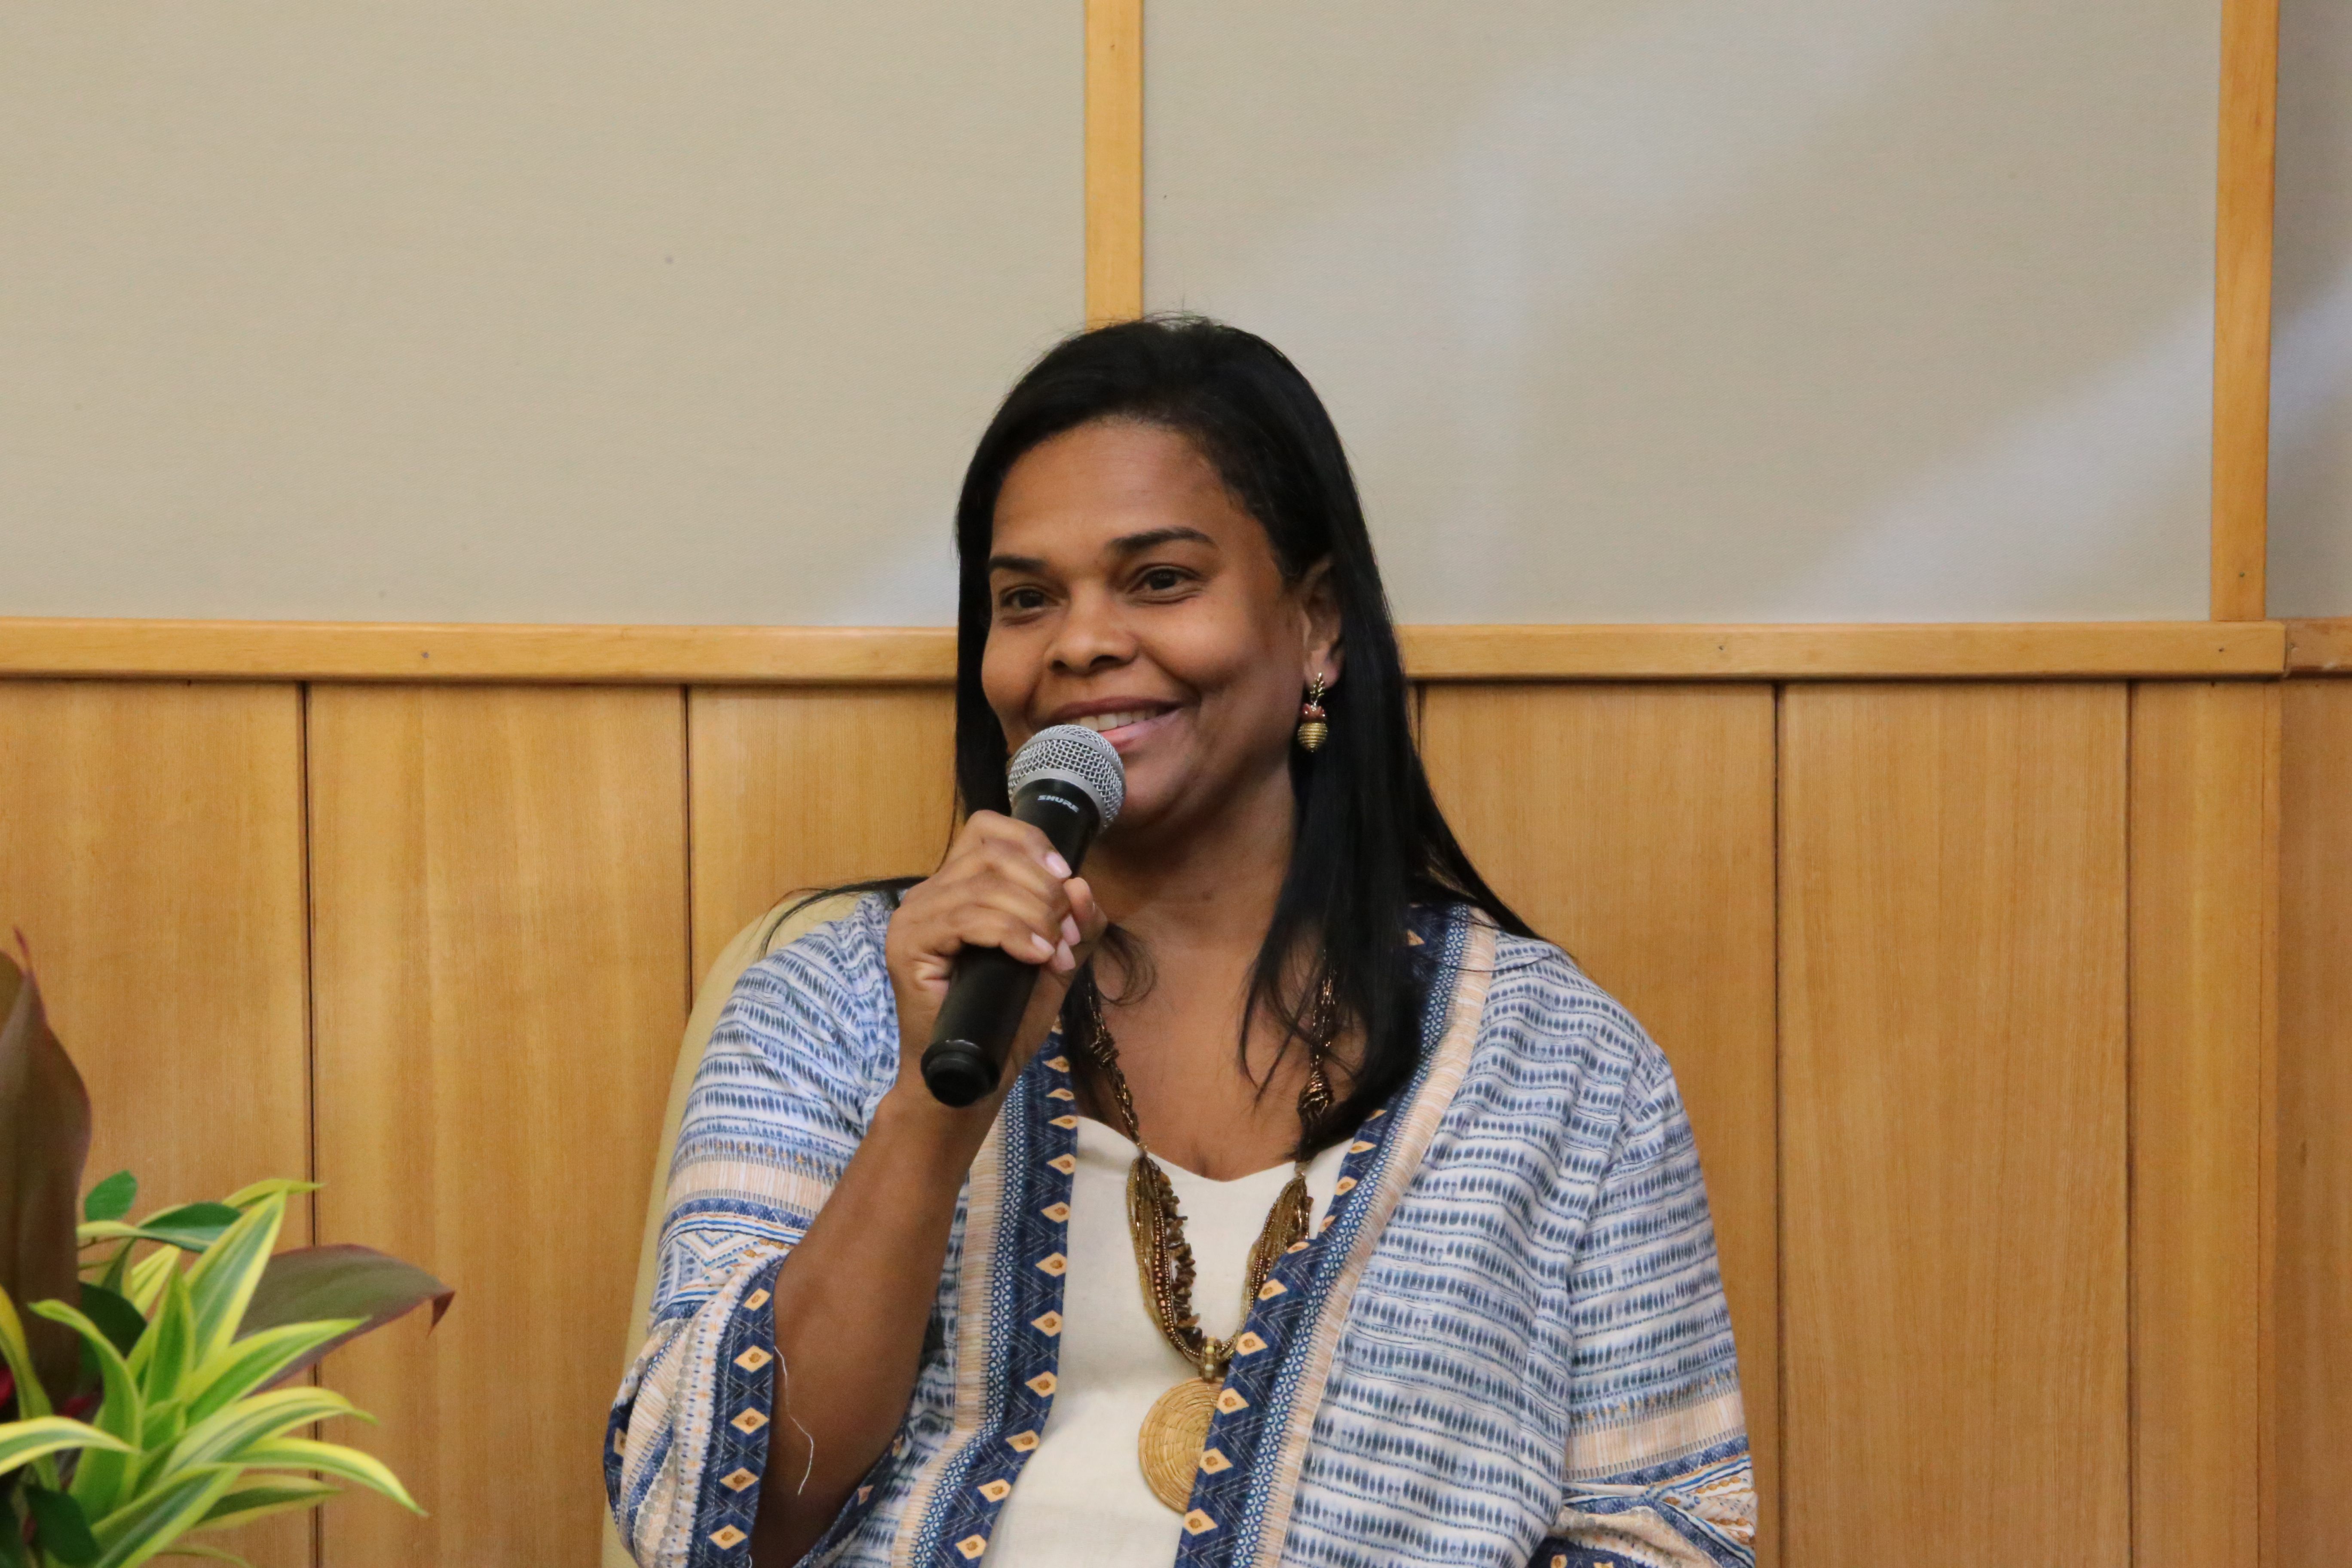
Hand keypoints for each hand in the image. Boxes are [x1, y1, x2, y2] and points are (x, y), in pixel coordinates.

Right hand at [883, 811, 1106, 1112]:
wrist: (969, 1082)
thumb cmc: (1003, 1024)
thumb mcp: (1052, 966)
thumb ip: (1073, 926)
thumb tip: (1080, 885)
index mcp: (956, 889)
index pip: (988, 830)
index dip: (1032, 843)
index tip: (1065, 879)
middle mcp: (928, 896)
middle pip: (991, 853)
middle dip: (1042, 887)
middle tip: (1064, 932)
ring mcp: (913, 919)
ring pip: (983, 884)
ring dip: (1033, 915)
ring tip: (1051, 954)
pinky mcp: (909, 947)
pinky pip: (966, 918)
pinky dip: (1011, 933)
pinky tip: (1034, 957)